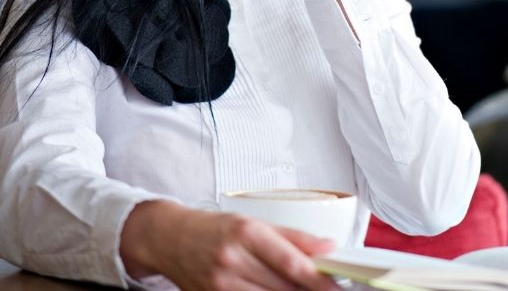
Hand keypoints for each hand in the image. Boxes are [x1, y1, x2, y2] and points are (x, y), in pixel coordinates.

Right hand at [121, 201, 340, 290]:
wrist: (170, 239)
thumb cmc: (214, 229)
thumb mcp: (254, 222)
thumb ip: (293, 237)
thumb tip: (328, 247)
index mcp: (247, 233)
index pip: (292, 263)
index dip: (320, 279)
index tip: (338, 284)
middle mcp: (233, 259)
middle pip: (283, 287)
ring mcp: (220, 284)